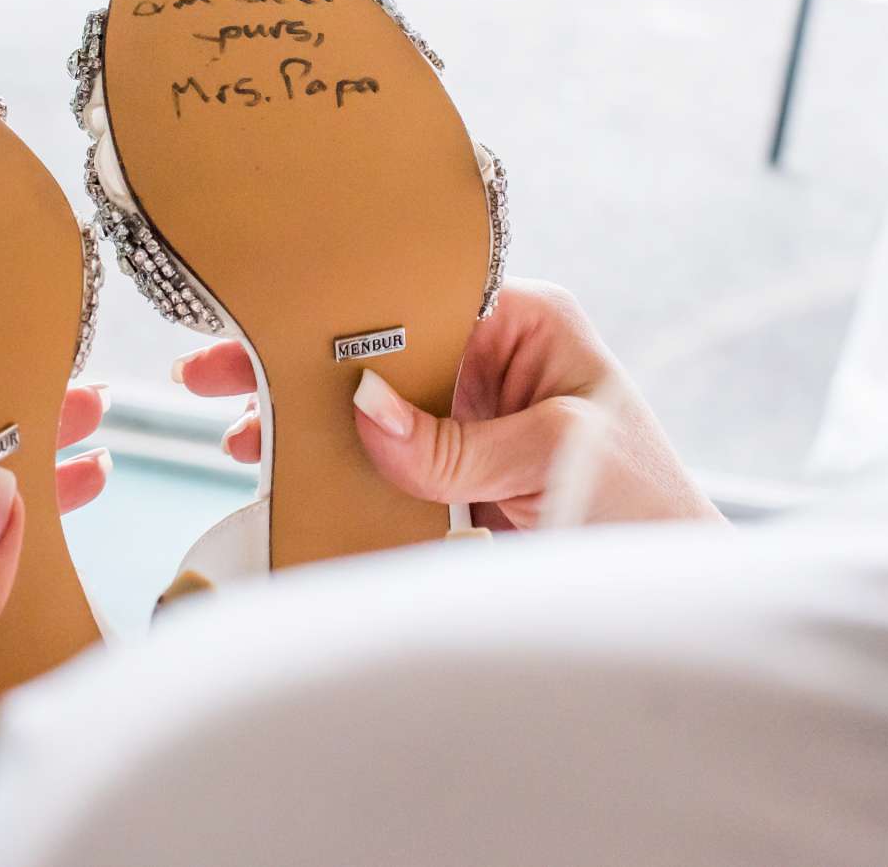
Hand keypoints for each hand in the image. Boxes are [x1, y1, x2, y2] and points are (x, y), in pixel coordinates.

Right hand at [178, 281, 718, 529]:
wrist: (672, 593)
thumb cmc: (645, 505)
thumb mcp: (550, 456)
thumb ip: (454, 440)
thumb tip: (365, 409)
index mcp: (527, 320)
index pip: (417, 293)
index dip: (343, 303)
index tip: (273, 314)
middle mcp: (495, 360)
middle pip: (379, 347)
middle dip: (301, 360)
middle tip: (215, 369)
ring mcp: (473, 418)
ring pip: (371, 407)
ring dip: (305, 418)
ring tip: (235, 430)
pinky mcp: (457, 475)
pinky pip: (383, 461)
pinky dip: (334, 467)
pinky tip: (285, 471)